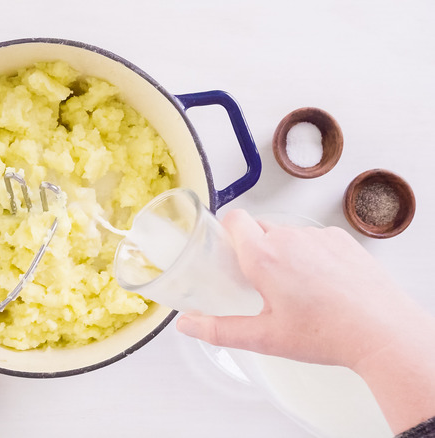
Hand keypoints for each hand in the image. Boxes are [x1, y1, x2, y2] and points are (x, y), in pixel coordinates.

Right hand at [175, 209, 434, 432]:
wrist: (381, 332)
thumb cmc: (325, 334)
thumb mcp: (264, 338)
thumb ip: (219, 330)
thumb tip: (187, 326)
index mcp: (263, 256)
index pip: (233, 218)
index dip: (227, 231)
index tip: (227, 251)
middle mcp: (288, 238)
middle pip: (259, 228)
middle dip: (254, 249)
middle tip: (261, 282)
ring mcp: (318, 236)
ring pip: (288, 234)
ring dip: (284, 252)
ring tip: (296, 288)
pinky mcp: (343, 239)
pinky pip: (315, 238)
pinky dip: (311, 254)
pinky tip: (321, 283)